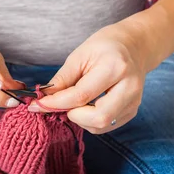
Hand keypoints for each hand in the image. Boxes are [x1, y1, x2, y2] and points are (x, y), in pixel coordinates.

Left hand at [30, 23, 147, 133]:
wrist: (134, 47)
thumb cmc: (104, 47)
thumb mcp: (79, 56)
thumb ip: (62, 80)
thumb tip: (45, 99)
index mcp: (115, 67)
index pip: (81, 95)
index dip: (57, 103)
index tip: (39, 104)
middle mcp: (129, 87)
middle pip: (98, 118)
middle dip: (73, 115)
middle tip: (62, 104)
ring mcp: (134, 101)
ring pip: (102, 126)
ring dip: (81, 119)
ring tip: (75, 103)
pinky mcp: (132, 111)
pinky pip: (107, 126)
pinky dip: (91, 121)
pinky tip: (87, 106)